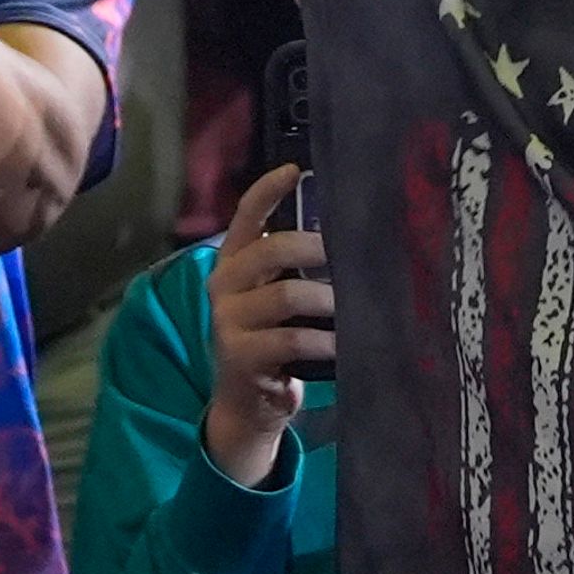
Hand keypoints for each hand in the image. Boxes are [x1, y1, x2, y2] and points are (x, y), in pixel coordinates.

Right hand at [204, 162, 334, 484]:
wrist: (247, 403)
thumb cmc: (272, 338)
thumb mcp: (274, 298)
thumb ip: (293, 269)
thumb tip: (348, 237)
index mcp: (232, 262)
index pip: (245, 216)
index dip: (268, 190)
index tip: (296, 170)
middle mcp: (223, 284)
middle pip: (269, 250)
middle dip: (312, 247)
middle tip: (343, 254)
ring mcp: (228, 320)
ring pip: (285, 295)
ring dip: (326, 300)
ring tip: (350, 307)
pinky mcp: (240, 355)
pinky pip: (289, 339)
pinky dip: (322, 340)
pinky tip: (341, 344)